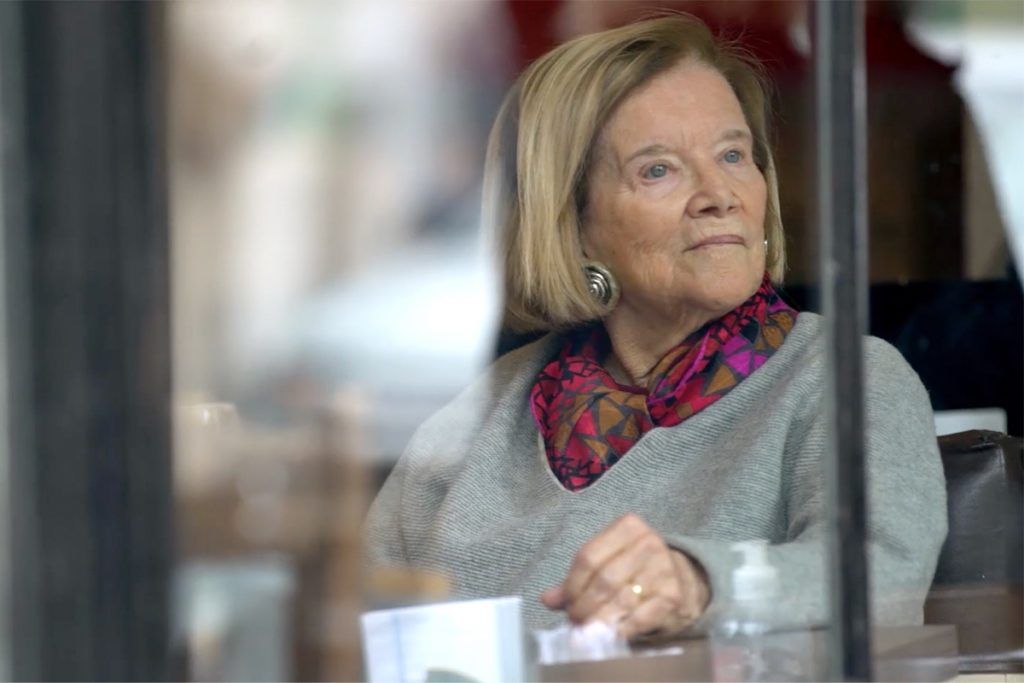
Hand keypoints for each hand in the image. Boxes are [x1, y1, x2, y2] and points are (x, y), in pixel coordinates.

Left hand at [539, 513, 710, 639]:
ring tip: (587, 631)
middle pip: (603, 580)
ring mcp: (663, 568)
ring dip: (599, 620)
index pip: (587, 557)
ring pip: (620, 599)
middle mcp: (648, 542)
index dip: (572, 585)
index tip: (566, 604)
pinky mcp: (673, 595)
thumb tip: (547, 599)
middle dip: (584, 605)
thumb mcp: (605, 563)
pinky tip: (611, 635)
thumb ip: (575, 580)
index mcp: (627, 526)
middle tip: (575, 621)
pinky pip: (641, 617)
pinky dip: (622, 629)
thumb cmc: (634, 570)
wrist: (680, 579)